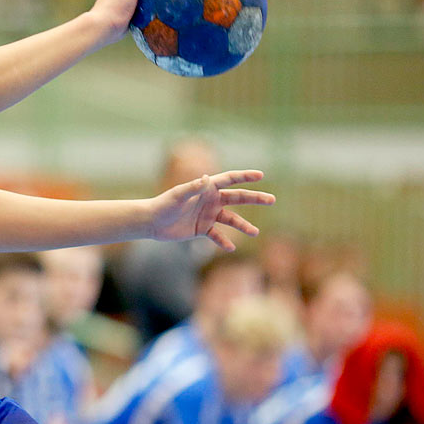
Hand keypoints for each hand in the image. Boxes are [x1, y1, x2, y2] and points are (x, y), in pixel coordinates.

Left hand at [148, 170, 274, 250]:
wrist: (152, 222)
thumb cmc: (163, 205)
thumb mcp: (178, 196)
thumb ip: (193, 187)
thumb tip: (206, 178)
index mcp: (207, 188)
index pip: (229, 179)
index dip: (245, 176)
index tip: (261, 175)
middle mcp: (210, 200)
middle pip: (237, 198)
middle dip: (255, 198)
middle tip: (272, 200)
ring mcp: (208, 215)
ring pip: (231, 220)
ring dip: (243, 225)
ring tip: (255, 232)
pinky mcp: (202, 229)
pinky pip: (217, 236)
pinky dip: (224, 241)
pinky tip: (230, 248)